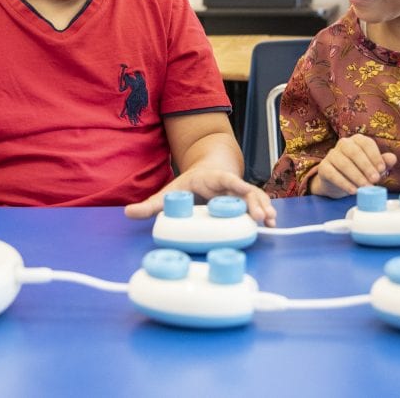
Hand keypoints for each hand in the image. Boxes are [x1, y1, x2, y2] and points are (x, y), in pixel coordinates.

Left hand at [125, 168, 276, 226]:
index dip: (237, 186)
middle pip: (246, 190)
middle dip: (256, 203)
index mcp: (213, 179)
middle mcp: (229, 185)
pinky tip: (270, 225)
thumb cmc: (189, 184)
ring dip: (264, 208)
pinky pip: (255, 206)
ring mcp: (237, 193)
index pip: (228, 179)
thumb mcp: (170, 192)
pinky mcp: (241, 203)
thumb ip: (152, 204)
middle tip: (261, 218)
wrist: (204, 173)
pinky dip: (263, 213)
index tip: (243, 193)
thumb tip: (129, 212)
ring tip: (271, 223)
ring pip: (255, 198)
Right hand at [310, 134, 396, 198]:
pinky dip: (343, 183)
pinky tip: (353, 191)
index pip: (366, 143)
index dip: (375, 156)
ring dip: (356, 176)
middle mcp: (344, 144)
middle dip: (366, 167)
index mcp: (357, 140)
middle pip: (354, 152)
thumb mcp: (373, 168)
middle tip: (375, 180)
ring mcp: (331, 154)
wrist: (338, 183)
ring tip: (365, 187)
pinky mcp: (323, 167)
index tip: (382, 169)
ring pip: (343, 163)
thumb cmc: (360, 171)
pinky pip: (332, 174)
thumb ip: (383, 163)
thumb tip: (393, 158)